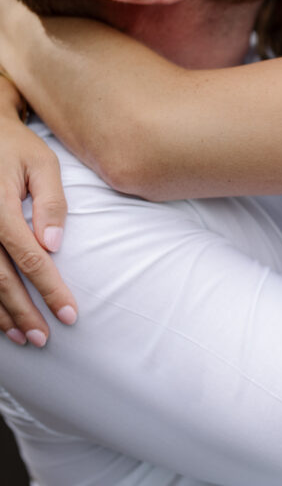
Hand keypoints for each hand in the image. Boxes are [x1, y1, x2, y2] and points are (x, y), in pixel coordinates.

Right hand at [0, 82, 74, 345]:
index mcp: (1, 209)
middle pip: (0, 279)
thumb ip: (51, 202)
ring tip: (23, 337)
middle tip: (44, 338)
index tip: (70, 314)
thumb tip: (54, 244)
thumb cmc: (16, 147)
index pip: (30, 259)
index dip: (50, 289)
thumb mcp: (42, 164)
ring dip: (0, 313)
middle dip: (23, 312)